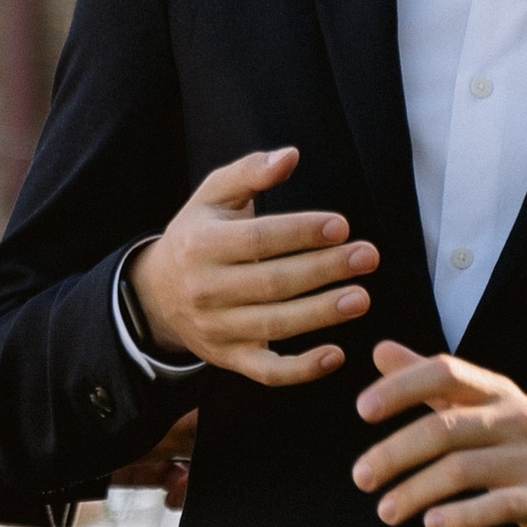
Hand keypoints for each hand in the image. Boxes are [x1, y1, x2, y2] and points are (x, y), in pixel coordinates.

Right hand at [127, 149, 377, 386]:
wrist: (157, 293)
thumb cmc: (198, 234)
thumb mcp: (213, 195)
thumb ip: (251, 172)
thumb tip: (291, 155)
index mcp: (200, 245)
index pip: (257, 239)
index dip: (301, 233)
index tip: (341, 226)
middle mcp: (205, 289)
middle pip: (272, 283)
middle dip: (324, 270)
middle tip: (368, 257)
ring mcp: (216, 329)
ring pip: (274, 325)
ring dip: (321, 314)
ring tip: (361, 298)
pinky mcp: (229, 359)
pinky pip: (267, 371)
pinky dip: (302, 369)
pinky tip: (336, 355)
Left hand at [351, 343, 526, 526]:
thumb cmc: (516, 442)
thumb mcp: (479, 405)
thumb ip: (429, 380)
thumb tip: (379, 350)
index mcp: (494, 390)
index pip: (445, 372)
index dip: (401, 387)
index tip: (362, 410)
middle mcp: (514, 417)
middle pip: (445, 429)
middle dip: (395, 453)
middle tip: (360, 477)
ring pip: (462, 470)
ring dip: (416, 491)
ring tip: (384, 511)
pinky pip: (496, 506)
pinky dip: (460, 516)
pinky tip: (430, 524)